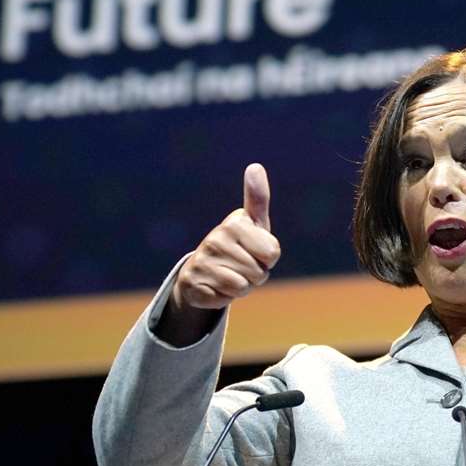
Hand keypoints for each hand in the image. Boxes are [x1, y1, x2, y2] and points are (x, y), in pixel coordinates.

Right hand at [172, 163, 281, 312]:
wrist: (203, 271)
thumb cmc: (238, 245)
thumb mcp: (253, 223)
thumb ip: (257, 197)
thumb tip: (255, 166)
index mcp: (233, 224)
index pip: (272, 253)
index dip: (268, 258)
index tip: (254, 250)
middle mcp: (215, 240)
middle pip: (259, 273)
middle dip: (255, 275)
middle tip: (241, 265)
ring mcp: (202, 263)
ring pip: (242, 287)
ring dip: (241, 287)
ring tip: (229, 275)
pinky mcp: (193, 285)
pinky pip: (224, 299)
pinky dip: (224, 297)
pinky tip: (215, 286)